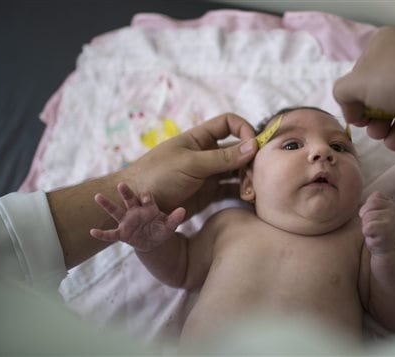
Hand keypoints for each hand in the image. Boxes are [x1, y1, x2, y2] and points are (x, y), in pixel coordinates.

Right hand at [90, 183, 185, 251]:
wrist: (153, 241)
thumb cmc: (161, 229)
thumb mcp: (169, 226)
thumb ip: (175, 219)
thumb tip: (182, 211)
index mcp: (147, 207)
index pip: (146, 198)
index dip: (146, 197)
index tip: (145, 198)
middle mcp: (135, 211)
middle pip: (129, 199)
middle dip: (125, 192)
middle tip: (121, 184)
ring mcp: (127, 222)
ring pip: (115, 211)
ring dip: (107, 204)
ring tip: (97, 196)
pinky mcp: (122, 233)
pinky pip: (110, 234)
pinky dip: (102, 234)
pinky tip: (92, 232)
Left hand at [120, 113, 258, 216]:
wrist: (137, 207)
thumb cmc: (157, 177)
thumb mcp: (191, 164)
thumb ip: (222, 157)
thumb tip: (254, 145)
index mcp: (200, 139)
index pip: (229, 123)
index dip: (244, 129)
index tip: (255, 146)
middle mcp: (207, 154)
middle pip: (239, 150)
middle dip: (251, 160)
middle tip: (257, 177)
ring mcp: (209, 175)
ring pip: (238, 171)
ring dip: (248, 179)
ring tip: (252, 192)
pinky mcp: (209, 194)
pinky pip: (231, 190)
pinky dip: (242, 193)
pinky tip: (250, 199)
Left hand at [359, 192, 394, 254]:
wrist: (385, 249)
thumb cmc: (377, 229)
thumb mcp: (375, 211)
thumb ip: (371, 202)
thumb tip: (356, 195)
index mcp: (391, 203)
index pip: (374, 197)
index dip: (368, 208)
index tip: (373, 218)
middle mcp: (394, 209)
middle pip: (368, 206)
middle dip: (366, 217)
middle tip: (372, 226)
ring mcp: (392, 219)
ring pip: (367, 217)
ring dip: (366, 225)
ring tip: (373, 231)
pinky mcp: (387, 230)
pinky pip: (368, 227)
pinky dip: (367, 232)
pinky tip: (373, 236)